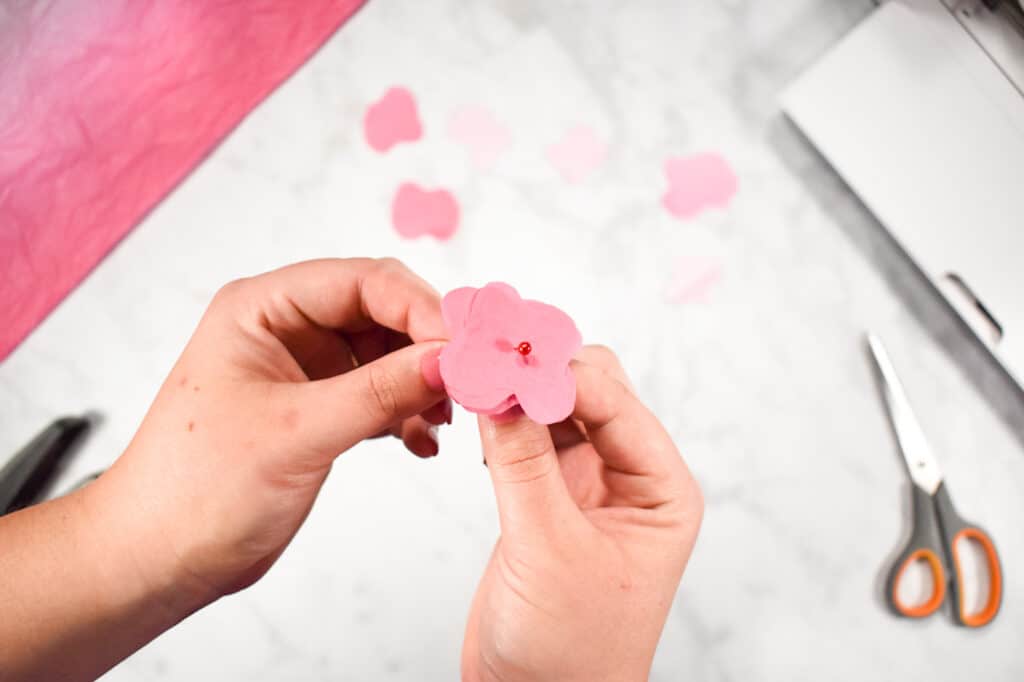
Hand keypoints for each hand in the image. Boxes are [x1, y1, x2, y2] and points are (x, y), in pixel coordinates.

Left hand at [86, 257, 450, 603]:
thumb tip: (448, 359)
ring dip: (421, 383)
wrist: (160, 558)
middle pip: (381, 312)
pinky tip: (421, 443)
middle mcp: (286, 329)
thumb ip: (378, 391)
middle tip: (468, 381)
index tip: (463, 346)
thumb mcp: (297, 433)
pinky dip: (406, 413)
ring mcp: (304, 370)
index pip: (361, 281)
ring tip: (443, 419)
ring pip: (387, 354)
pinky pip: (379, 394)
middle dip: (427, 346)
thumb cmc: (196, 489)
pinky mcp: (318, 409)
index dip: (419, 307)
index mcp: (262, 309)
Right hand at [462, 346, 702, 681]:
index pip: (615, 401)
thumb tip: (500, 386)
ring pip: (556, 409)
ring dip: (519, 391)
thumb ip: (522, 463)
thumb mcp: (548, 549)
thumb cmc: (570, 653)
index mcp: (661, 489)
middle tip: (490, 355)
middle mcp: (629, 479)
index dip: (560, 371)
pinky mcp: (546, 499)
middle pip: (590, 390)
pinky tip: (479, 417)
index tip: (507, 352)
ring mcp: (586, 487)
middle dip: (542, 371)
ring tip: (476, 376)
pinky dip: (503, 420)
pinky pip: (527, 439)